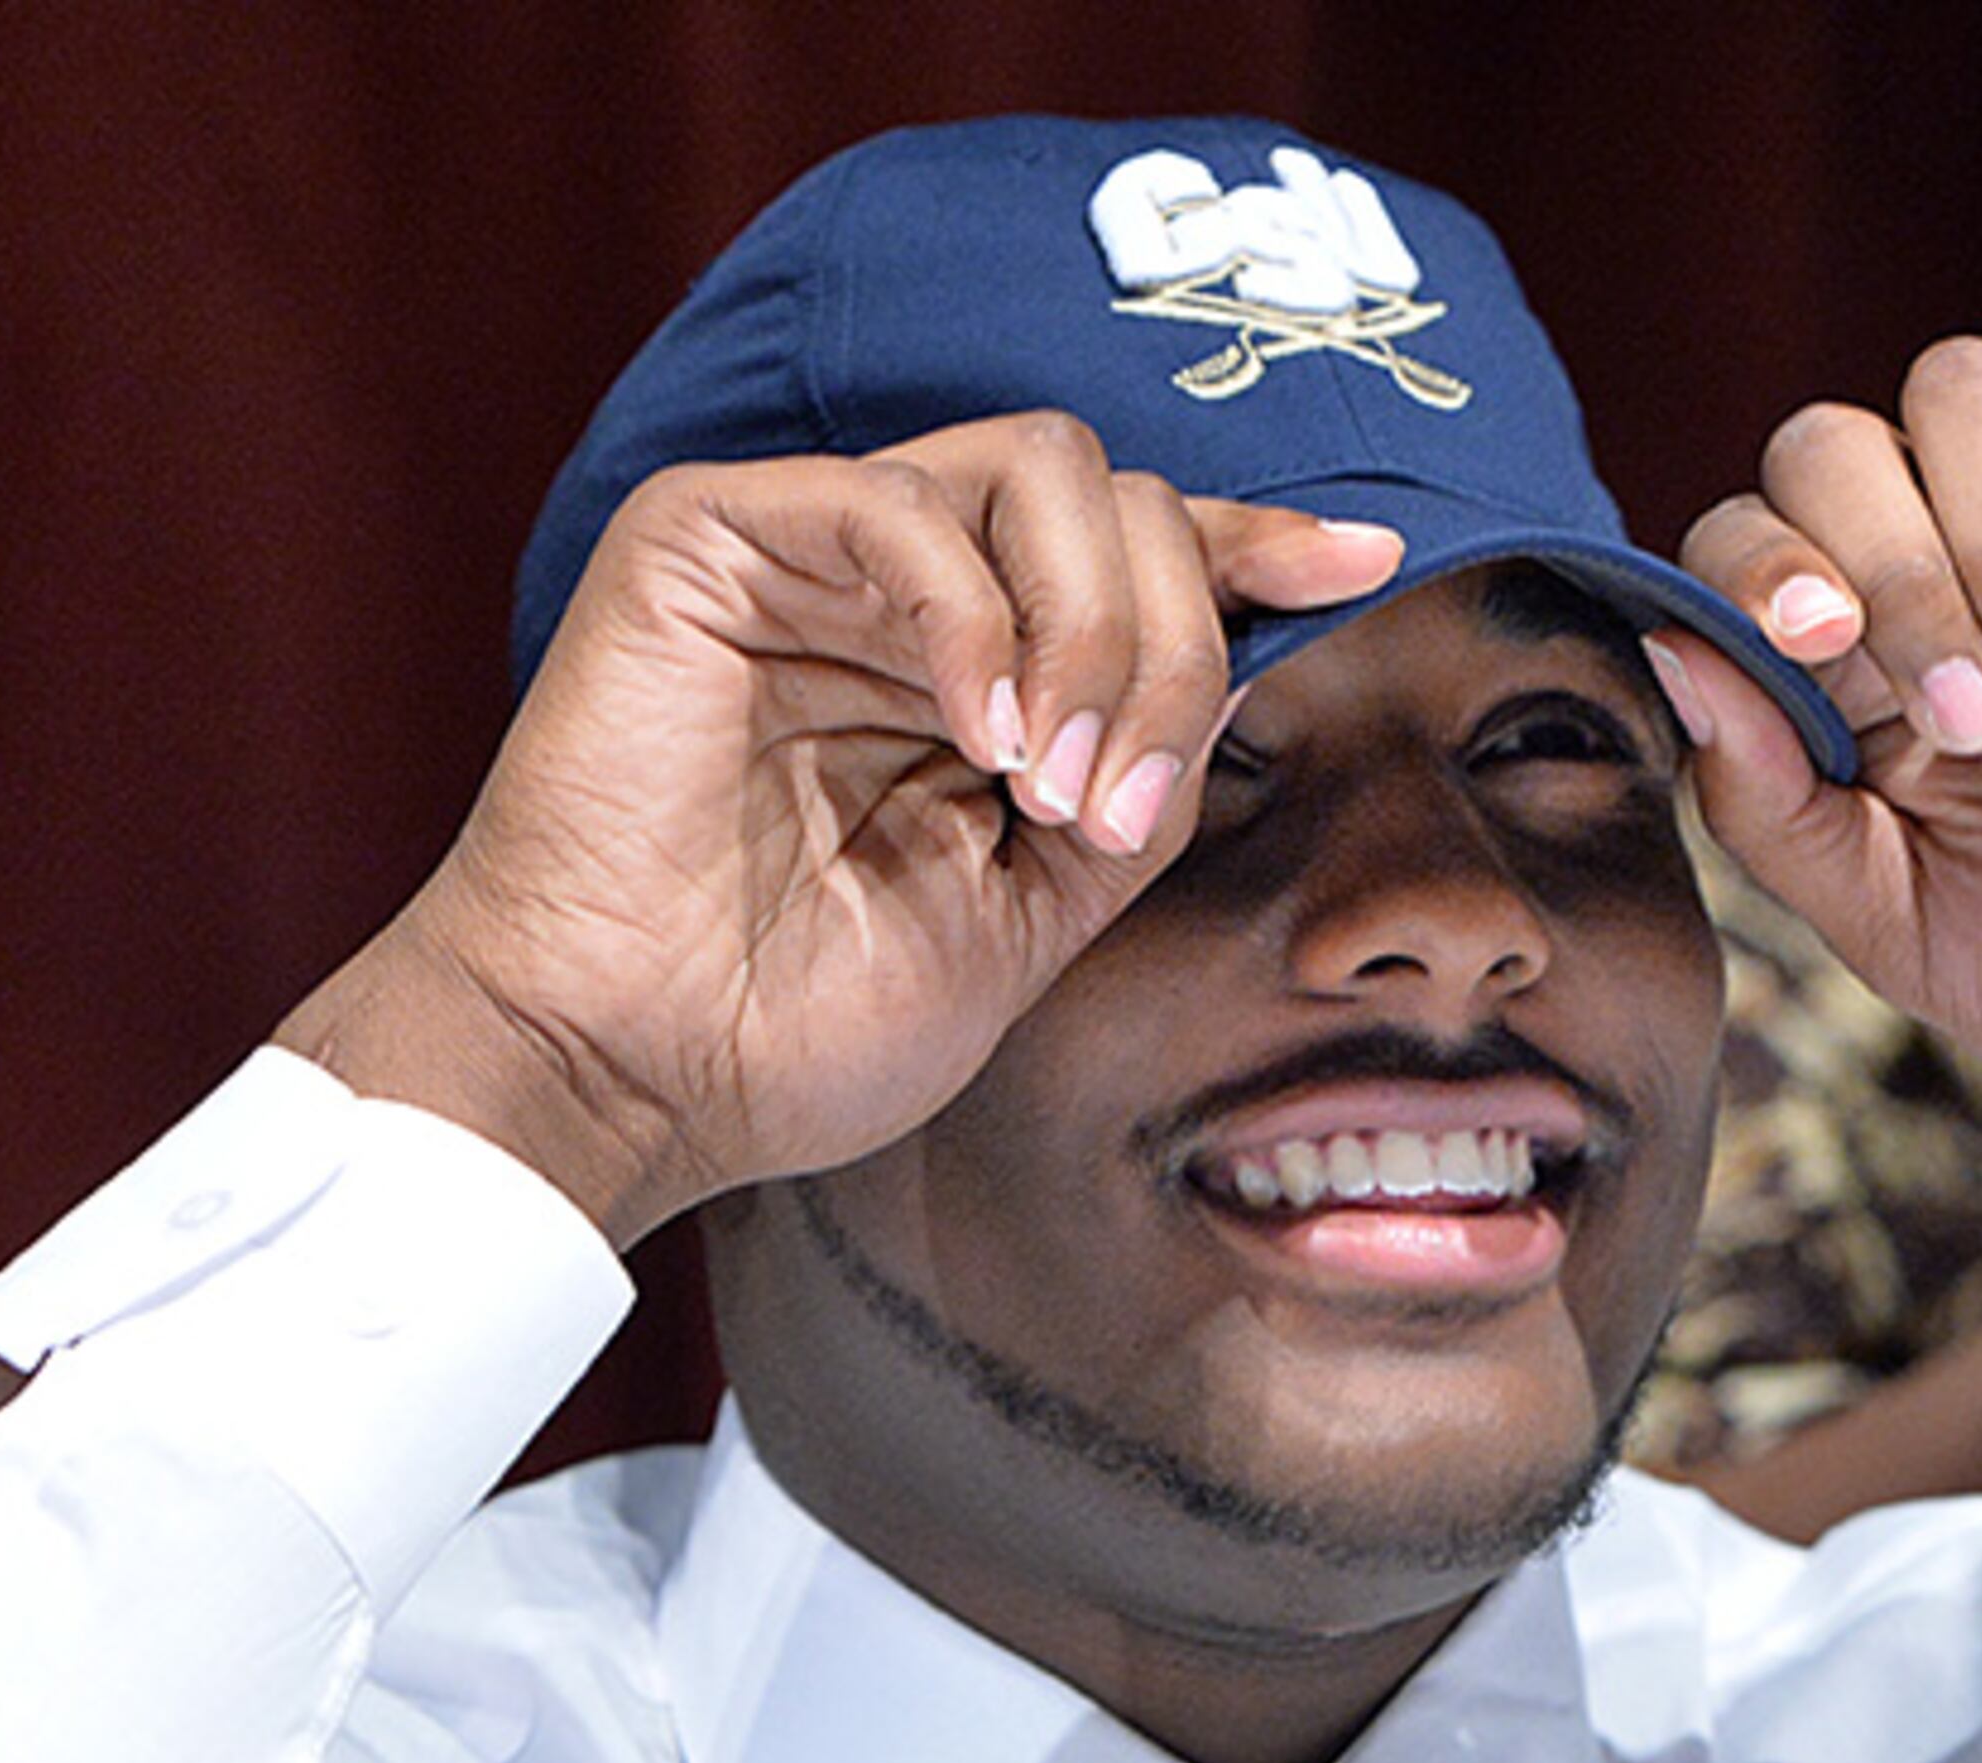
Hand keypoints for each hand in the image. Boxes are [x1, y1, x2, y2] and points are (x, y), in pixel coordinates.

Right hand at [273, 414, 1401, 1243]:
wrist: (625, 1075)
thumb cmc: (790, 1025)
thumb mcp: (1030, 914)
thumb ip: (1136, 787)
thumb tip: (1236, 674)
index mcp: (967, 674)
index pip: (1133, 552)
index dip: (1249, 542)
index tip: (1357, 566)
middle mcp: (895, 595)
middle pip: (1115, 498)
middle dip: (1169, 638)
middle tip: (1116, 801)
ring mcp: (804, 554)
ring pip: (1031, 468)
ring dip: (1089, 627)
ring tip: (1047, 781)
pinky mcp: (708, 536)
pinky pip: (897, 501)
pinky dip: (975, 614)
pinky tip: (980, 735)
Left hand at [1655, 339, 1981, 1189]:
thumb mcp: (1899, 925)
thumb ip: (1774, 805)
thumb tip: (1664, 649)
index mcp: (1851, 666)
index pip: (1746, 536)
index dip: (1755, 567)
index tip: (1817, 649)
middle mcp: (1950, 568)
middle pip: (1834, 439)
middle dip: (1882, 563)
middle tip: (1968, 723)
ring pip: (1968, 393)